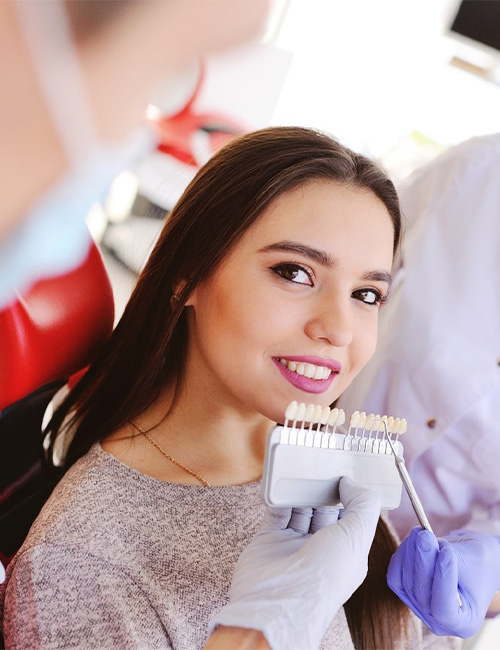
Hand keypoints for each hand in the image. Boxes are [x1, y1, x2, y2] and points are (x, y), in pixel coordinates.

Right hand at [209, 477, 380, 649]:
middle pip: (322, 510)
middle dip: (322, 490)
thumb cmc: (323, 576)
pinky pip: (275, 512)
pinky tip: (283, 484)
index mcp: (345, 554)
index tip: (344, 474)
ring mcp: (291, 546)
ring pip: (298, 509)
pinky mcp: (267, 541)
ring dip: (300, 490)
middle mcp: (318, 550)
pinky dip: (278, 497)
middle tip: (321, 467)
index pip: (349, 518)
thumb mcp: (357, 536)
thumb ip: (363, 504)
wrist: (278, 602)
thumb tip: (351, 482)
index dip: (348, 496)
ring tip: (302, 470)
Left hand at [387, 527, 499, 637]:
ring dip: (411, 553)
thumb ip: (449, 556)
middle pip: (422, 594)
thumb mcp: (474, 562)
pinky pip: (395, 576)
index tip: (447, 552)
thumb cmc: (480, 563)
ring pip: (406, 583)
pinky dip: (402, 556)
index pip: (444, 609)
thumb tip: (422, 541)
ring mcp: (420, 608)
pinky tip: (412, 540)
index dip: (443, 580)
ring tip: (420, 532)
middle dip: (423, 560)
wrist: (474, 562)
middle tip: (425, 535)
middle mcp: (439, 622)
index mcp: (463, 624)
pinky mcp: (406, 593)